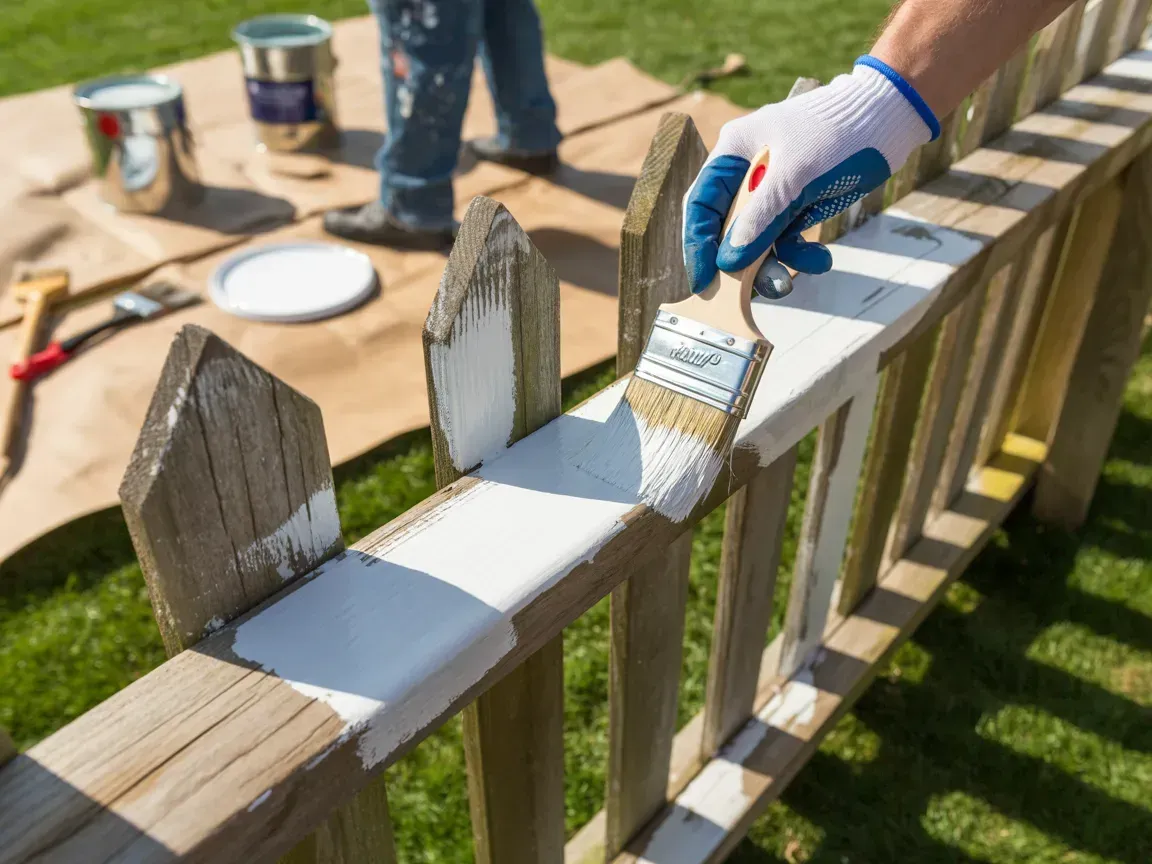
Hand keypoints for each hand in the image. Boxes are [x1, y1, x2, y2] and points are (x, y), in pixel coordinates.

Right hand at [683, 57, 938, 293]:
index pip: (700, 206)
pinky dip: (800, 252)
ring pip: (758, 240)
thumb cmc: (836, 132)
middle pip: (728, 229)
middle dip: (740, 262)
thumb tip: (728, 262)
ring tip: (789, 283)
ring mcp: (774, 190)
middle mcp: (748, 173)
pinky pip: (787, 238)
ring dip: (773, 264)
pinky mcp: (799, 202)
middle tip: (750, 292)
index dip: (697, 245)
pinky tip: (821, 259)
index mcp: (733, 154)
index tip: (703, 281)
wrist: (889, 117)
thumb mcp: (795, 176)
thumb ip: (758, 219)